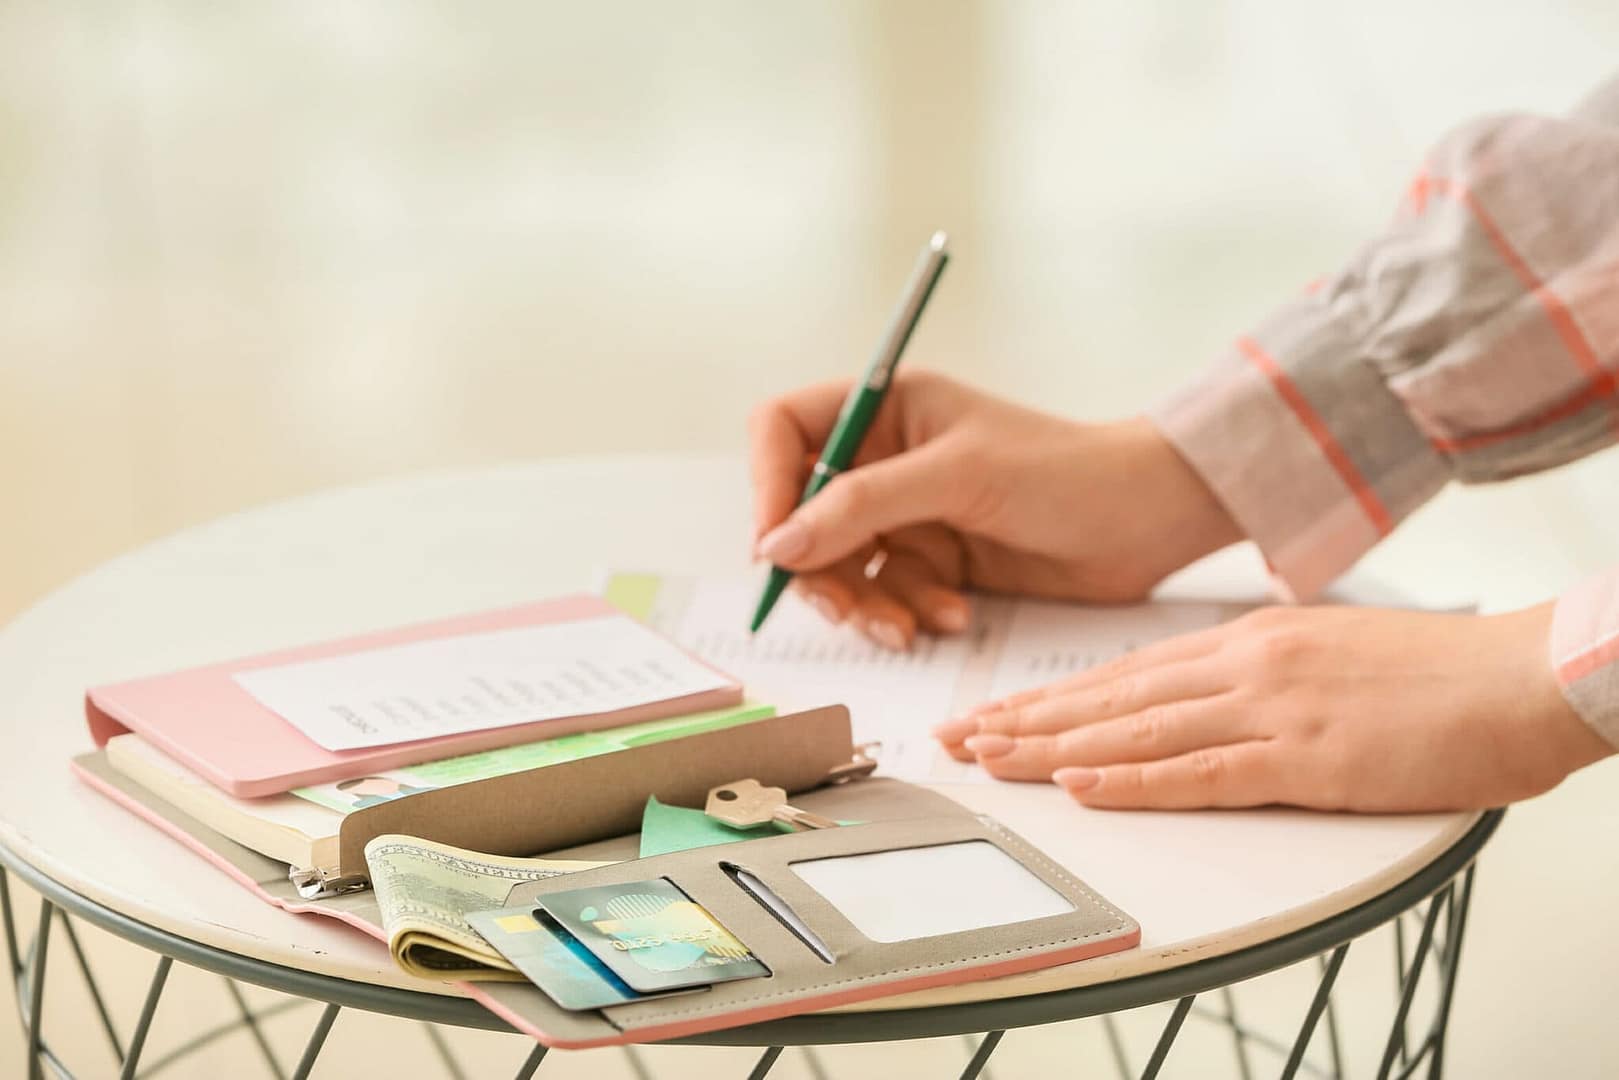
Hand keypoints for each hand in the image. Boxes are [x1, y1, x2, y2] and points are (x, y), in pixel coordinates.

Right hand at [747, 371, 1240, 648]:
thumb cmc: (1065, 471)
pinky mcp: (932, 561)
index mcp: (885, 407)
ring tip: (909, 625)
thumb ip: (862, 503)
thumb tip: (777, 542)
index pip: (783, 431)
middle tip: (843, 609)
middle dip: (818, 568)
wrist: (1148, 521)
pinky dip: (907, 613)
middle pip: (801, 514)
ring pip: (838, 567)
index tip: (774, 543)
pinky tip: (950, 614)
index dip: (766, 483)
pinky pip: (885, 595)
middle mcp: (886, 458)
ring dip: (866, 604)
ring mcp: (907, 513)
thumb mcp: (958, 476)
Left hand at [933, 603, 1612, 810]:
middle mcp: (1247, 664)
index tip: (998, 711)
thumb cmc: (1443, 674)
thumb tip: (1213, 696)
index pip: (1127, 672)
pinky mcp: (1311, 757)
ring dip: (1054, 750)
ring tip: (987, 761)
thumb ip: (1265, 672)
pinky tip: (1081, 787)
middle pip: (1113, 698)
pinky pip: (1204, 771)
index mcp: (1251, 640)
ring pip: (1138, 731)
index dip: (1055, 696)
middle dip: (1027, 720)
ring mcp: (1275, 708)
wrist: (1533, 671)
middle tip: (957, 738)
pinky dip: (1135, 782)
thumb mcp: (1333, 654)